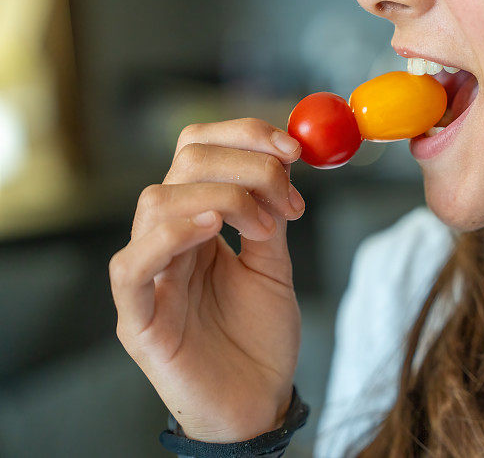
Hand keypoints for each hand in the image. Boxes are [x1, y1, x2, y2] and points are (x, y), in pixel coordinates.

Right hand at [109, 118, 304, 442]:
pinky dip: (170, 235)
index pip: (199, 151)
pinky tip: (211, 229)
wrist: (258, 403)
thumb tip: (283, 161)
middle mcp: (168, 241)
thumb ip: (270, 218)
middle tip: (288, 196)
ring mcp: (149, 278)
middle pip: (184, 164)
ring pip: (157, 202)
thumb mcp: (274, 266)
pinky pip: (133, 266)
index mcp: (198, 223)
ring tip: (264, 227)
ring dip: (223, 196)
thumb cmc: (260, 339)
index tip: (293, 147)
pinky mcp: (138, 319)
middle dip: (245, 164)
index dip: (243, 135)